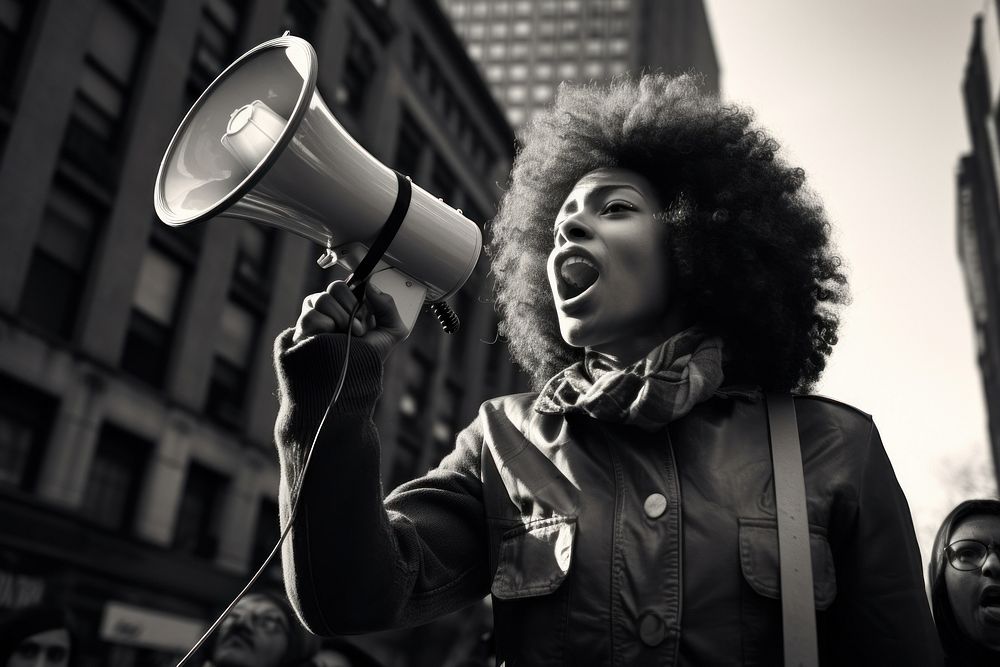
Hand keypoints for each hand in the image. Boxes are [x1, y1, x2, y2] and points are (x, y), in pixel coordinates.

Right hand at [292, 280, 406, 359]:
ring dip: (340, 318)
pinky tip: (330, 337)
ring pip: (322, 299)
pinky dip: (324, 326)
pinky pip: (310, 315)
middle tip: (358, 328)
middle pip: (335, 287)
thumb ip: (388, 306)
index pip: (349, 284)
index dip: (360, 297)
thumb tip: (370, 286)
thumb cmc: (368, 358)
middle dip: (352, 307)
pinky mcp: (302, 330)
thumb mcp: (392, 332)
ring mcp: (315, 318)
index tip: (367, 314)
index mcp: (350, 306)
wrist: (353, 379)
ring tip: (346, 334)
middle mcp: (331, 309)